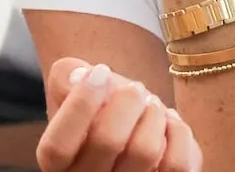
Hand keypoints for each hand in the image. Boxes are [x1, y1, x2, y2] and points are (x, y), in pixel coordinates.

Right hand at [38, 59, 201, 171]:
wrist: (131, 125)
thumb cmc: (100, 109)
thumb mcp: (73, 91)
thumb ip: (66, 78)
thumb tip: (79, 77)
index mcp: (57, 165)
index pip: (57, 147)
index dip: (80, 104)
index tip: (99, 72)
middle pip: (107, 140)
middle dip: (127, 99)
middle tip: (134, 88)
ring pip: (144, 150)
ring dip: (153, 113)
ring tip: (151, 105)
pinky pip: (177, 164)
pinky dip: (178, 132)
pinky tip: (169, 123)